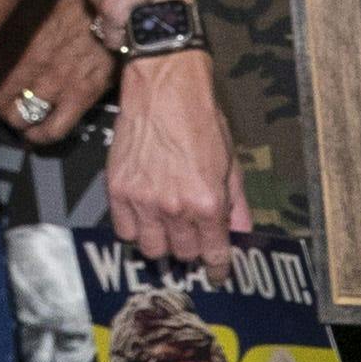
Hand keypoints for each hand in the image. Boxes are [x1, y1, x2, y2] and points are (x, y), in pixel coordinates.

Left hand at [0, 0, 116, 148]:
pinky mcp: (80, 97)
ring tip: (17, 116)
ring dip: (15, 119)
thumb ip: (10, 16)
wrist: (116, 3)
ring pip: (19, 118)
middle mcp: (28, 65)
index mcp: (12, 38)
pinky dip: (40, 137)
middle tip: (0, 100)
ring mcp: (54, 83)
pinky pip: (53, 130)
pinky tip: (35, 134)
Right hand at [105, 50, 242, 265]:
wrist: (164, 89)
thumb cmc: (201, 119)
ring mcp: (143, 201)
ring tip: (168, 228)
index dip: (218, 268)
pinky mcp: (118, 191)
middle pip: (183, 253)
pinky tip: (146, 216)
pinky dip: (136, 230)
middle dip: (193, 248)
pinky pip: (124, 231)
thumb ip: (236, 204)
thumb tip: (242, 232)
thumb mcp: (230, 163)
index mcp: (207, 202)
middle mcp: (174, 208)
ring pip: (152, 249)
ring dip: (164, 243)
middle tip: (194, 235)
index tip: (217, 272)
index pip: (213, 254)